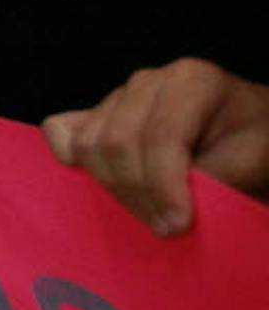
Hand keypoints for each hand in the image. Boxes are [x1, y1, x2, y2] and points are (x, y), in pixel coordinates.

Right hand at [43, 58, 268, 236]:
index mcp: (192, 80)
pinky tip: (92, 179)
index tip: (178, 224)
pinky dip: (67, 155)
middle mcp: (149, 81)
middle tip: (167, 228)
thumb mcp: (255, 159)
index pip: (161, 135)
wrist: (247, 134)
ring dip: (114, 189)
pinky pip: (60, 129)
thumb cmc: (255, 144)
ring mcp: (117, 95)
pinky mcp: (95, 112)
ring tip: (149, 213)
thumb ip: (215, 175)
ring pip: (89, 144)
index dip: (164, 185)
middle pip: (117, 142)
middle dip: (138, 193)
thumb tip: (170, 203)